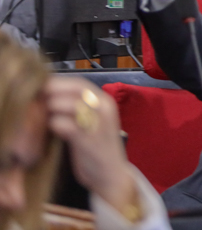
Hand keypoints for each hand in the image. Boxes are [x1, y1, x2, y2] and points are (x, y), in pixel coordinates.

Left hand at [45, 76, 139, 216]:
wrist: (111, 175)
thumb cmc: (96, 148)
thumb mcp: (91, 122)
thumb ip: (76, 108)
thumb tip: (47, 96)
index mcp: (105, 101)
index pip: (78, 82)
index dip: (57, 83)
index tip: (40, 89)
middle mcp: (103, 107)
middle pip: (70, 89)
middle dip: (50, 93)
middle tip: (35, 102)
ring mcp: (96, 122)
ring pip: (63, 104)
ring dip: (46, 110)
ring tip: (39, 119)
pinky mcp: (87, 139)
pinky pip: (61, 124)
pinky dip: (50, 126)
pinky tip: (49, 132)